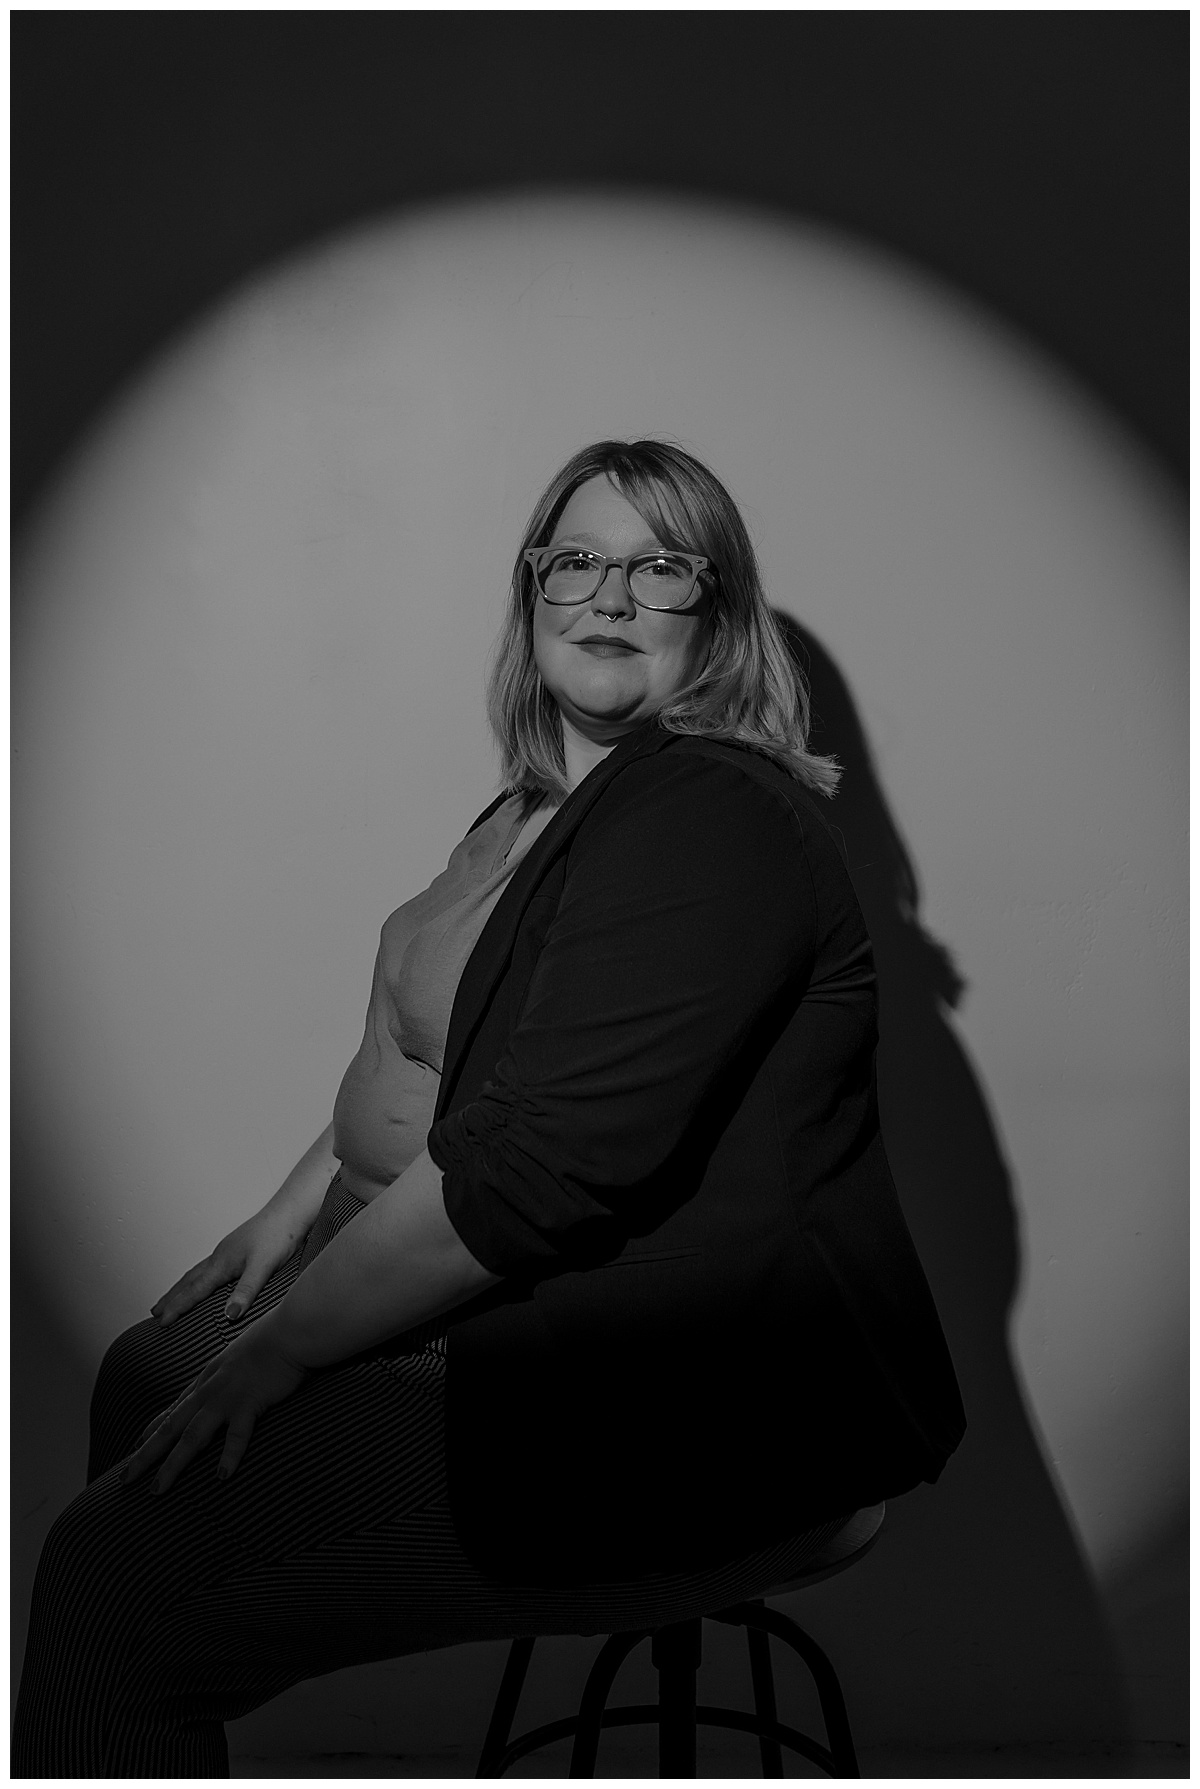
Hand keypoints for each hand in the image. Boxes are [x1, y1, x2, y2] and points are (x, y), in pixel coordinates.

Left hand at [121, 1315, 308, 1492]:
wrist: (290, 1330)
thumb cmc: (272, 1341)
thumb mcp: (240, 1357)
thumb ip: (230, 1374)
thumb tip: (229, 1385)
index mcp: (206, 1379)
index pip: (173, 1410)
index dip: (152, 1431)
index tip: (134, 1449)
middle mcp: (209, 1390)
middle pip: (170, 1427)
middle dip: (146, 1455)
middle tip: (126, 1480)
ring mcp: (227, 1397)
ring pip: (192, 1436)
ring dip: (173, 1465)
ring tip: (158, 1490)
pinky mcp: (250, 1401)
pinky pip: (237, 1434)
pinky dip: (228, 1455)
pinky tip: (222, 1476)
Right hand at [151, 1204, 304, 1326]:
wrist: (292, 1211)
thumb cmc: (280, 1235)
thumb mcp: (263, 1266)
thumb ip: (246, 1290)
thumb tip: (228, 1316)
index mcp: (222, 1263)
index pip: (193, 1291)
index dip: (177, 1308)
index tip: (161, 1323)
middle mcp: (220, 1257)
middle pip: (188, 1281)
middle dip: (171, 1298)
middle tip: (154, 1312)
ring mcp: (228, 1251)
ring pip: (197, 1273)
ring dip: (182, 1288)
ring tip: (171, 1297)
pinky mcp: (237, 1249)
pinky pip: (209, 1268)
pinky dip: (199, 1279)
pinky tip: (206, 1280)